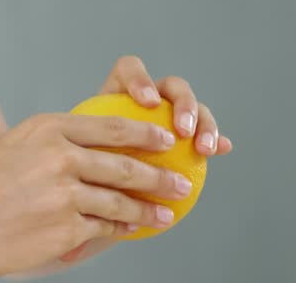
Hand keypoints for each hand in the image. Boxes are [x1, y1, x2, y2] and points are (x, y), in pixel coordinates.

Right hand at [0, 112, 192, 280]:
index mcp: (47, 128)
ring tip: (168, 213)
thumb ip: (54, 146)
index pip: (110, 127)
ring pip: (119, 200)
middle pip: (123, 164)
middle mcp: (59, 156)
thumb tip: (93, 153)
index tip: (165, 140)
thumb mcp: (15, 150)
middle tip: (181, 181)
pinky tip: (134, 230)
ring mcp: (64, 193)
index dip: (145, 133)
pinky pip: (105, 227)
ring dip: (149, 208)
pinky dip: (123, 229)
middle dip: (159, 175)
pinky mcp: (66, 228)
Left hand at [59, 55, 232, 261]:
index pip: (130, 71)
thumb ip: (78, 180)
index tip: (147, 104)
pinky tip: (223, 150)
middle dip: (182, 103)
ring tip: (203, 149)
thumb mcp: (76, 176)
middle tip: (181, 132)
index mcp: (116, 99)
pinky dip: (216, 139)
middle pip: (170, 87)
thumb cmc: (80, 182)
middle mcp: (145, 103)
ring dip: (203, 122)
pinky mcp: (186, 137)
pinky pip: (205, 134)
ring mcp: (168, 118)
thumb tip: (72, 224)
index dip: (141, 79)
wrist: (99, 191)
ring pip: (193, 108)